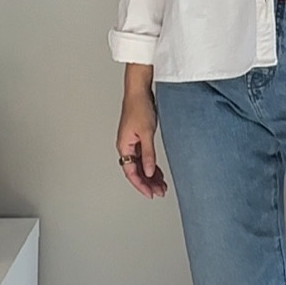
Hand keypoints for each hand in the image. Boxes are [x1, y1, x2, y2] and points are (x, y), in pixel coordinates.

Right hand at [116, 70, 167, 198]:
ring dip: (150, 175)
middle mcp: (126, 146)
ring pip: (140, 165)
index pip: (131, 172)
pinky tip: (157, 171)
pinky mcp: (138, 138)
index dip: (141, 185)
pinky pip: (143, 157)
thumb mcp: (146, 133)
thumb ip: (148, 154)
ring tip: (161, 185)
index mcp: (124, 146)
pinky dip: (150, 165)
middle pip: (135, 171)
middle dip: (148, 183)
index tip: (151, 194)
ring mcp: (132, 143)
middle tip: (159, 191)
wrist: (139, 90)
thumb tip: (148, 172)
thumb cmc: (139, 106)